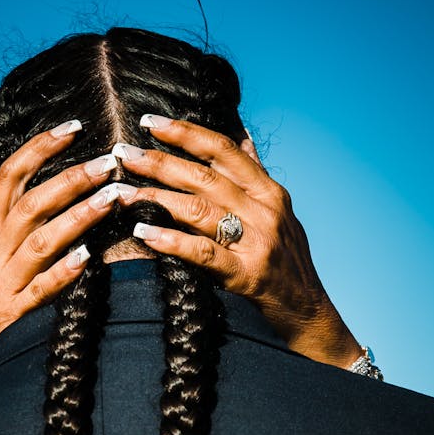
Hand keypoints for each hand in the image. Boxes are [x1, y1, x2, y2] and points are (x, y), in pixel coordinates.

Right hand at [0, 122, 118, 413]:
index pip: (10, 177)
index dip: (38, 149)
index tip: (71, 128)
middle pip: (30, 205)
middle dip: (69, 180)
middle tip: (106, 162)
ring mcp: (4, 282)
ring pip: (40, 242)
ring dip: (77, 218)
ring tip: (111, 198)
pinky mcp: (15, 313)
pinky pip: (40, 290)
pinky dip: (62, 272)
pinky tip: (87, 258)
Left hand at [113, 116, 361, 368]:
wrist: (310, 312)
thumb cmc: (288, 263)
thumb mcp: (280, 212)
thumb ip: (256, 176)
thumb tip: (241, 137)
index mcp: (269, 191)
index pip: (223, 150)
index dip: (186, 133)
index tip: (151, 121)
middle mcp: (264, 210)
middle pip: (204, 176)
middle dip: (159, 162)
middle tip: (124, 154)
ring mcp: (257, 242)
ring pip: (199, 209)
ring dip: (156, 198)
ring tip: (123, 193)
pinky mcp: (247, 275)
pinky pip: (203, 253)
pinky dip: (171, 241)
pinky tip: (144, 233)